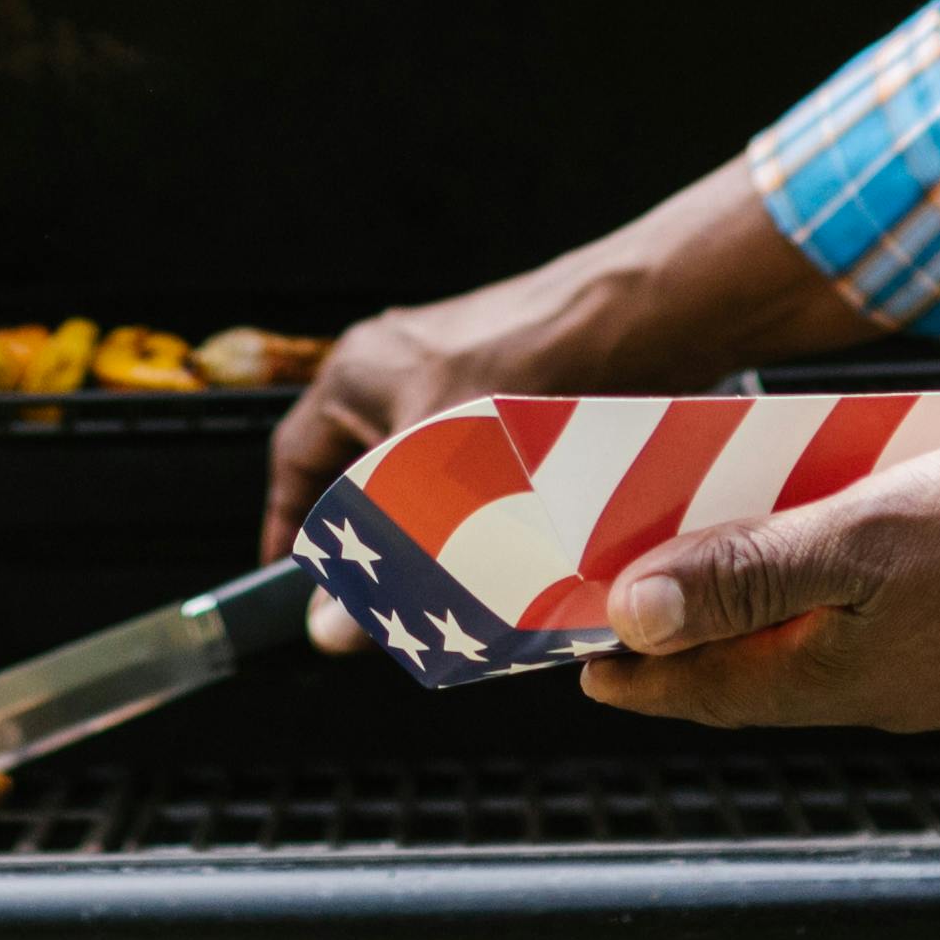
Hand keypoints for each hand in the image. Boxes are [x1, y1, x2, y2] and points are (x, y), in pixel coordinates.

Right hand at [254, 159, 889, 646]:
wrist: (648, 313)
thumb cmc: (544, 358)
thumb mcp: (447, 466)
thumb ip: (387, 549)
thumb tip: (333, 626)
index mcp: (360, 373)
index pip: (295, 463)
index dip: (291, 526)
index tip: (293, 583)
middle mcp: (401, 368)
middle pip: (359, 474)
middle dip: (369, 535)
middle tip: (378, 594)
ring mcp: (459, 377)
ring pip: (423, 476)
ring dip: (431, 526)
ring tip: (448, 578)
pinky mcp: (515, 392)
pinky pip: (476, 465)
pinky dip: (482, 507)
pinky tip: (510, 540)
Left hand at [580, 407, 939, 733]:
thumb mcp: (864, 534)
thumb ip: (748, 573)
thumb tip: (631, 616)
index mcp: (846, 675)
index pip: (710, 686)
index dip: (642, 671)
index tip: (583, 661)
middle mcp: (898, 694)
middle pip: (770, 676)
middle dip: (702, 650)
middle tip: (643, 623)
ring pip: (842, 657)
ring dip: (782, 624)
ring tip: (742, 583)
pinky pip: (908, 635)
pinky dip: (862, 606)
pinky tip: (873, 563)